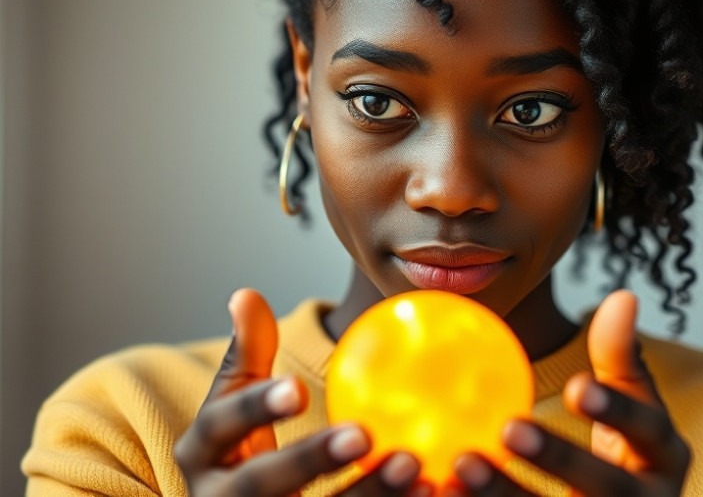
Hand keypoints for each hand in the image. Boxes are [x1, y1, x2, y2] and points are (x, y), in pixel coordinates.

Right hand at [174, 288, 426, 495]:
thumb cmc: (242, 452)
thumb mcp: (233, 406)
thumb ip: (246, 356)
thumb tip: (246, 295)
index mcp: (202, 455)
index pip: (223, 426)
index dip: (257, 407)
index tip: (297, 388)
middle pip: (262, 484)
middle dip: (311, 460)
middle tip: (363, 435)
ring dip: (368, 494)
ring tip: (414, 465)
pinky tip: (430, 491)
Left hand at [451, 290, 690, 495]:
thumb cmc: (627, 456)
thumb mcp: (635, 409)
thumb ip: (622, 359)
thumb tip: (622, 296)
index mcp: (664, 458)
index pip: (647, 431)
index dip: (616, 412)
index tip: (577, 386)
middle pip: (605, 488)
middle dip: (559, 459)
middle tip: (509, 428)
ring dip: (504, 496)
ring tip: (460, 464)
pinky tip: (443, 491)